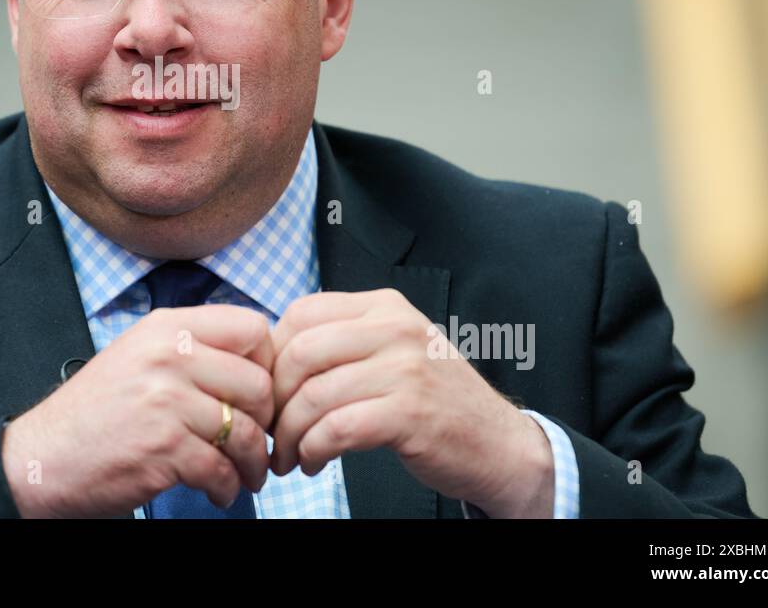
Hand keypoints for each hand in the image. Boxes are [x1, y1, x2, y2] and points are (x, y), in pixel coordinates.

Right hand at [2, 304, 274, 516]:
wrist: (44, 456)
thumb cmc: (96, 410)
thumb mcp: (139, 355)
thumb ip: (191, 349)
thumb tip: (253, 362)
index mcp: (167, 328)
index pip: (250, 328)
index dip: (267, 363)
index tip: (259, 392)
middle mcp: (169, 356)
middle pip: (258, 383)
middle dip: (266, 421)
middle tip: (257, 440)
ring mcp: (167, 402)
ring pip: (246, 432)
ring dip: (253, 463)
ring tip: (245, 475)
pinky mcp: (164, 448)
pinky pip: (221, 469)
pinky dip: (227, 488)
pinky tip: (217, 491)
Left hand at [267, 289, 554, 517]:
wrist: (499, 443)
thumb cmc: (435, 400)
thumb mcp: (393, 350)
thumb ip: (343, 342)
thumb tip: (271, 357)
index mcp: (384, 306)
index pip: (301, 313)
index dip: (272, 355)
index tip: (268, 390)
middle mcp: (395, 327)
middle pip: (299, 353)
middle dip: (274, 399)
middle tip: (271, 430)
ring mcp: (406, 368)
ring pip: (313, 395)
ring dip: (290, 435)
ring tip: (290, 455)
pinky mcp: (410, 413)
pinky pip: (337, 429)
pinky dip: (314, 450)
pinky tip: (315, 462)